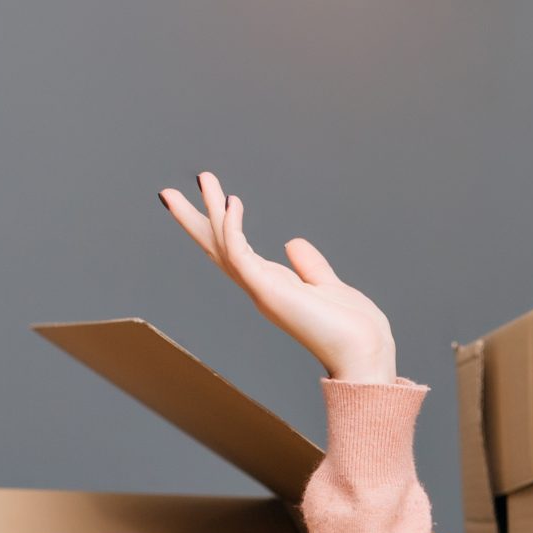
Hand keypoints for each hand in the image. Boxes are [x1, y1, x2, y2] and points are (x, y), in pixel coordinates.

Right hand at [158, 171, 398, 382]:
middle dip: (193, 220)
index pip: (235, 251)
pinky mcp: (267, 290)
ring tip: (205, 179)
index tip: (211, 197)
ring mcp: (261, 289)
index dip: (219, 225)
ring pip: (224, 244)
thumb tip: (292, 243)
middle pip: (216, 248)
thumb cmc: (353, 329)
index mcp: (271, 285)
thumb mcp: (327, 286)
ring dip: (211, 211)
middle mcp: (260, 287)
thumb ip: (309, 266)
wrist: (366, 354)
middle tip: (167, 193)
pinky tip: (233, 201)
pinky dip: (232, 227)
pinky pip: (240, 254)